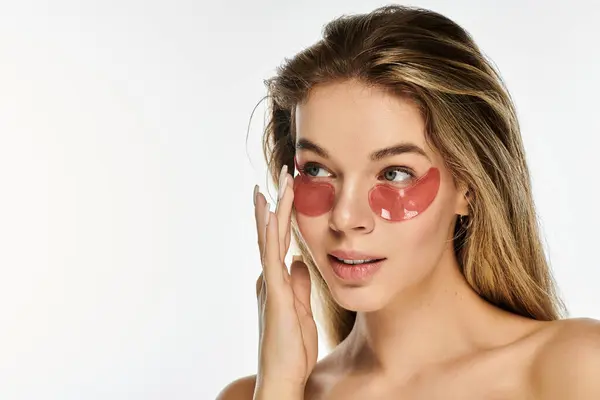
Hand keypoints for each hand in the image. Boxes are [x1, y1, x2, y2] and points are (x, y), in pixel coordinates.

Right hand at [252, 165, 317, 398]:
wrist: (284, 377)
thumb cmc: (293, 348)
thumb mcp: (301, 310)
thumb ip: (299, 285)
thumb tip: (301, 261)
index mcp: (277, 281)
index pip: (280, 241)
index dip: (284, 215)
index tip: (290, 191)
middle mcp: (269, 278)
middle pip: (272, 233)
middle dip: (277, 203)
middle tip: (283, 174)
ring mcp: (269, 284)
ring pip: (269, 239)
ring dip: (273, 209)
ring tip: (275, 182)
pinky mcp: (273, 294)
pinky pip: (272, 258)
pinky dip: (271, 234)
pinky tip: (271, 213)